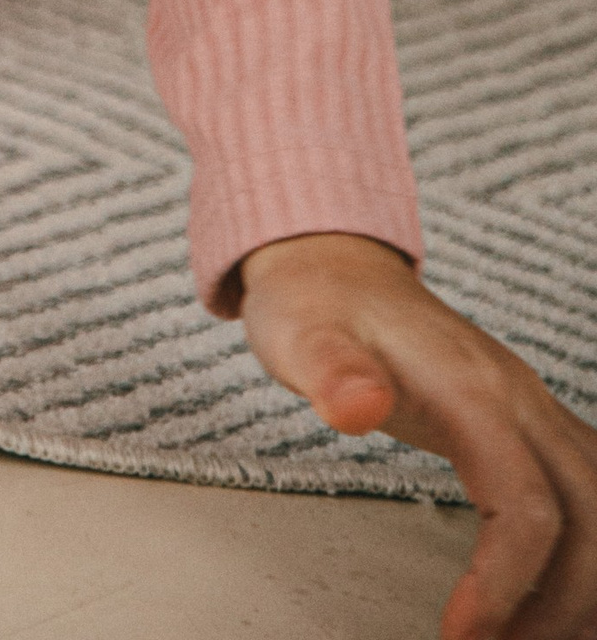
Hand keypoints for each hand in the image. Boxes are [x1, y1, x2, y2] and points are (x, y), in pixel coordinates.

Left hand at [243, 233, 596, 636]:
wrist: (335, 265)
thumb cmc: (314, 306)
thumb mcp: (299, 333)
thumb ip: (330, 371)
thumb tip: (357, 405)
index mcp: (473, 389)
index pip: (526, 508)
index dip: (505, 585)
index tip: (461, 637)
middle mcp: (520, 400)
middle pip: (590, 519)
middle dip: (560, 604)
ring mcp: (533, 409)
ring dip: (584, 586)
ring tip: (530, 636)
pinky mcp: (531, 424)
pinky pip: (591, 491)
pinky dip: (590, 551)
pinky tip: (564, 598)